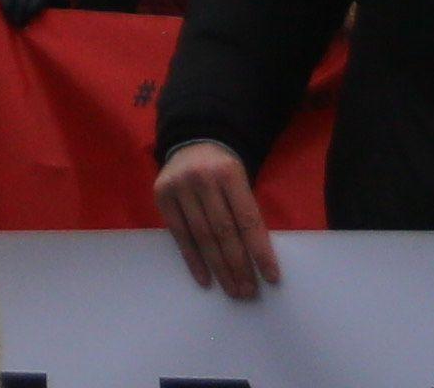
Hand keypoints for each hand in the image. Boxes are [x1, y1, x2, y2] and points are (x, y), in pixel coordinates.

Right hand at [152, 139, 275, 300]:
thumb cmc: (223, 169)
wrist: (192, 141)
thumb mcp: (241, 179)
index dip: (260, 250)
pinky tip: (205, 280)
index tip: (271, 277)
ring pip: (202, 237)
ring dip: (219, 268)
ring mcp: (180, 187)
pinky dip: (193, 260)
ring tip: (232, 290)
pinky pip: (180, 235)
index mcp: (230, 172)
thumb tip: (259, 257)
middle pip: (224, 231)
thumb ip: (246, 211)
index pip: (248, 219)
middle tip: (249, 292)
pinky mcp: (162, 196)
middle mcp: (203, 179)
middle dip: (239, 266)